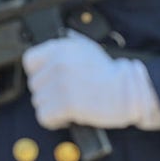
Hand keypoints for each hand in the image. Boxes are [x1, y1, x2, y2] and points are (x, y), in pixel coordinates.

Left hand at [23, 31, 159, 129]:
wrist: (129, 90)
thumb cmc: (110, 72)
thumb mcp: (89, 48)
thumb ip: (69, 43)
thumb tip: (56, 40)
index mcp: (61, 48)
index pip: (30, 60)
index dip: (39, 72)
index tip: (49, 79)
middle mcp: (58, 64)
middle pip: (34, 85)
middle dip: (48, 92)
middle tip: (66, 94)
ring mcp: (61, 84)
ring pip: (39, 103)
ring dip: (52, 107)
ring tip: (71, 104)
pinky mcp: (65, 104)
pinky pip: (44, 117)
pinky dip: (55, 121)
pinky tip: (69, 115)